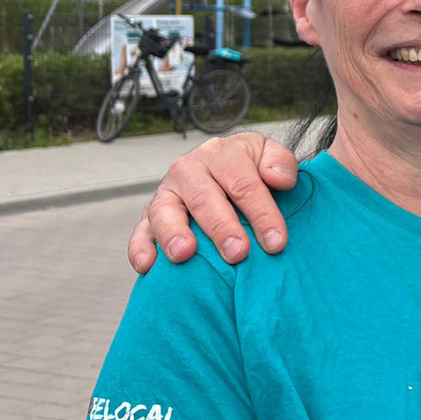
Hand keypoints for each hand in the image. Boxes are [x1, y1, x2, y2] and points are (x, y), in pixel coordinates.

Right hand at [127, 133, 300, 272]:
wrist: (223, 168)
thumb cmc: (251, 169)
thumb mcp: (269, 155)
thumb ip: (280, 162)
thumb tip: (278, 179)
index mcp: (221, 153)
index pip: (243, 184)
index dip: (261, 213)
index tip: (276, 242)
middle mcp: (188, 169)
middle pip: (204, 199)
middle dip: (222, 228)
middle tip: (237, 253)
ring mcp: (166, 193)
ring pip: (165, 212)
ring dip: (174, 234)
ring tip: (185, 254)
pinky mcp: (149, 216)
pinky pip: (140, 231)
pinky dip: (140, 248)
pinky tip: (148, 266)